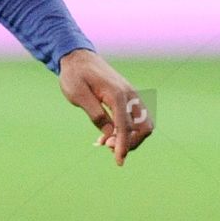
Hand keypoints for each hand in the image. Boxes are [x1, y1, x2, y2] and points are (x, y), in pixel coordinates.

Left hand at [58, 49, 152, 166]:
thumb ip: (95, 115)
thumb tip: (109, 135)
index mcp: (117, 94)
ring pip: (143, 124)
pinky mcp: (128, 97)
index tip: (118, 162)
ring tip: (106, 142)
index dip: (123, 146)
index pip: (126, 126)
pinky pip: (135, 118)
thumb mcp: (78, 96)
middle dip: (131, 143)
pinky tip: (108, 135)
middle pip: (144, 127)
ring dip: (130, 138)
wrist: (78, 58)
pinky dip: (127, 130)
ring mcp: (131, 95)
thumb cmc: (75, 75)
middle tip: (107, 147)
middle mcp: (129, 95)